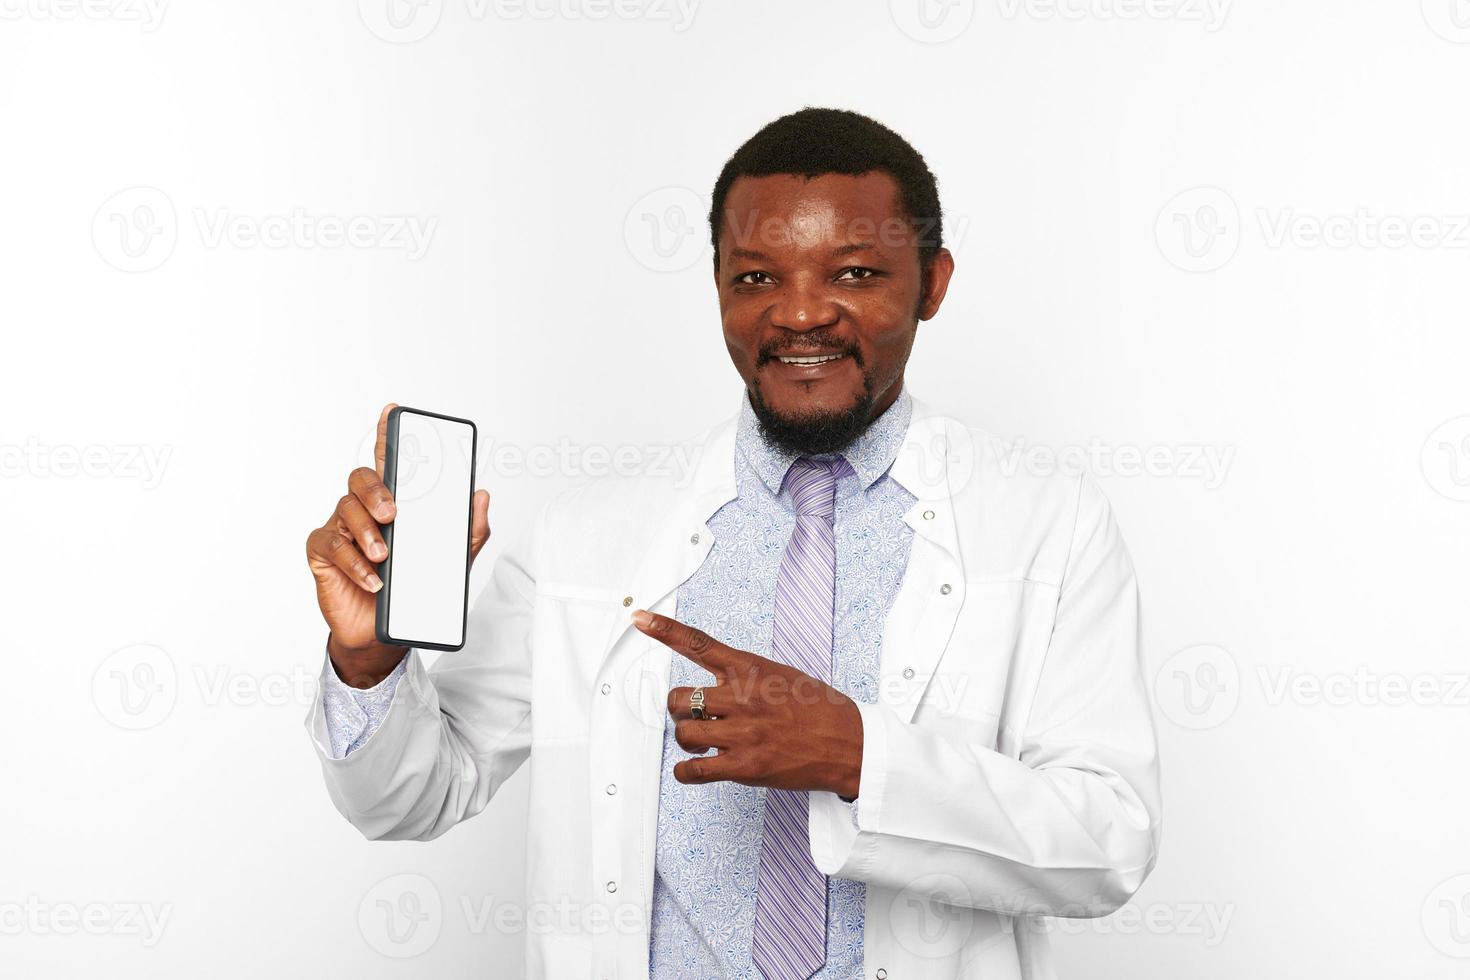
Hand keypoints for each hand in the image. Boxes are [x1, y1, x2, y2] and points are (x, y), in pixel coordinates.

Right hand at [305, 403, 491, 686]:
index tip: (393, 412)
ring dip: (367, 532)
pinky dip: (354, 562)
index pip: (389, 461)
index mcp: (394, 503)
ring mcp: (341, 529)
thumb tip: (481, 495)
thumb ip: (469, 529)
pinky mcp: (323, 554)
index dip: (387, 434)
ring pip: (345, 509)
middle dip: (376, 489)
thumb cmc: (414, 588)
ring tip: (386, 557)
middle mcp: (364, 509)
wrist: (385, 634)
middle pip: (360, 478)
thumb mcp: (452, 560)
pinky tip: (373, 579)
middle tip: (394, 514)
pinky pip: (331, 545)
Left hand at [631, 609, 862, 797]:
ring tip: (704, 743)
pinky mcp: (745, 767)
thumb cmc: (819, 709)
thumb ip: (747, 676)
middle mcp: (742, 697)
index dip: (664, 630)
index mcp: (751, 669)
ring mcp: (742, 732)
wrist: (850, 743)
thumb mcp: (782, 674)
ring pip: (684, 733)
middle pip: (678, 698)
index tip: (640, 619)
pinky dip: (686, 772)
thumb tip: (719, 685)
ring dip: (687, 740)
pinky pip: (694, 770)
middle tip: (694, 717)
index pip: (698, 644)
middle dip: (679, 709)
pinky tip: (694, 768)